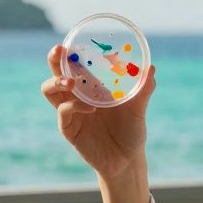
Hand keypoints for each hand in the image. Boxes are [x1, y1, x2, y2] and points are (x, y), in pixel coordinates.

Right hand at [40, 44, 155, 179]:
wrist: (128, 161)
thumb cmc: (132, 133)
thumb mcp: (139, 109)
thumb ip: (144, 90)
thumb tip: (152, 68)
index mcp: (91, 87)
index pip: (74, 64)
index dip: (69, 52)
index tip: (72, 41)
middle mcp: (76, 97)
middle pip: (55, 72)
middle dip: (54, 60)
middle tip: (60, 51)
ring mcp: (70, 112)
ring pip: (50, 90)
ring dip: (57, 81)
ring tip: (71, 82)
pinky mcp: (69, 129)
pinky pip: (63, 112)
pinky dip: (74, 106)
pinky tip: (91, 108)